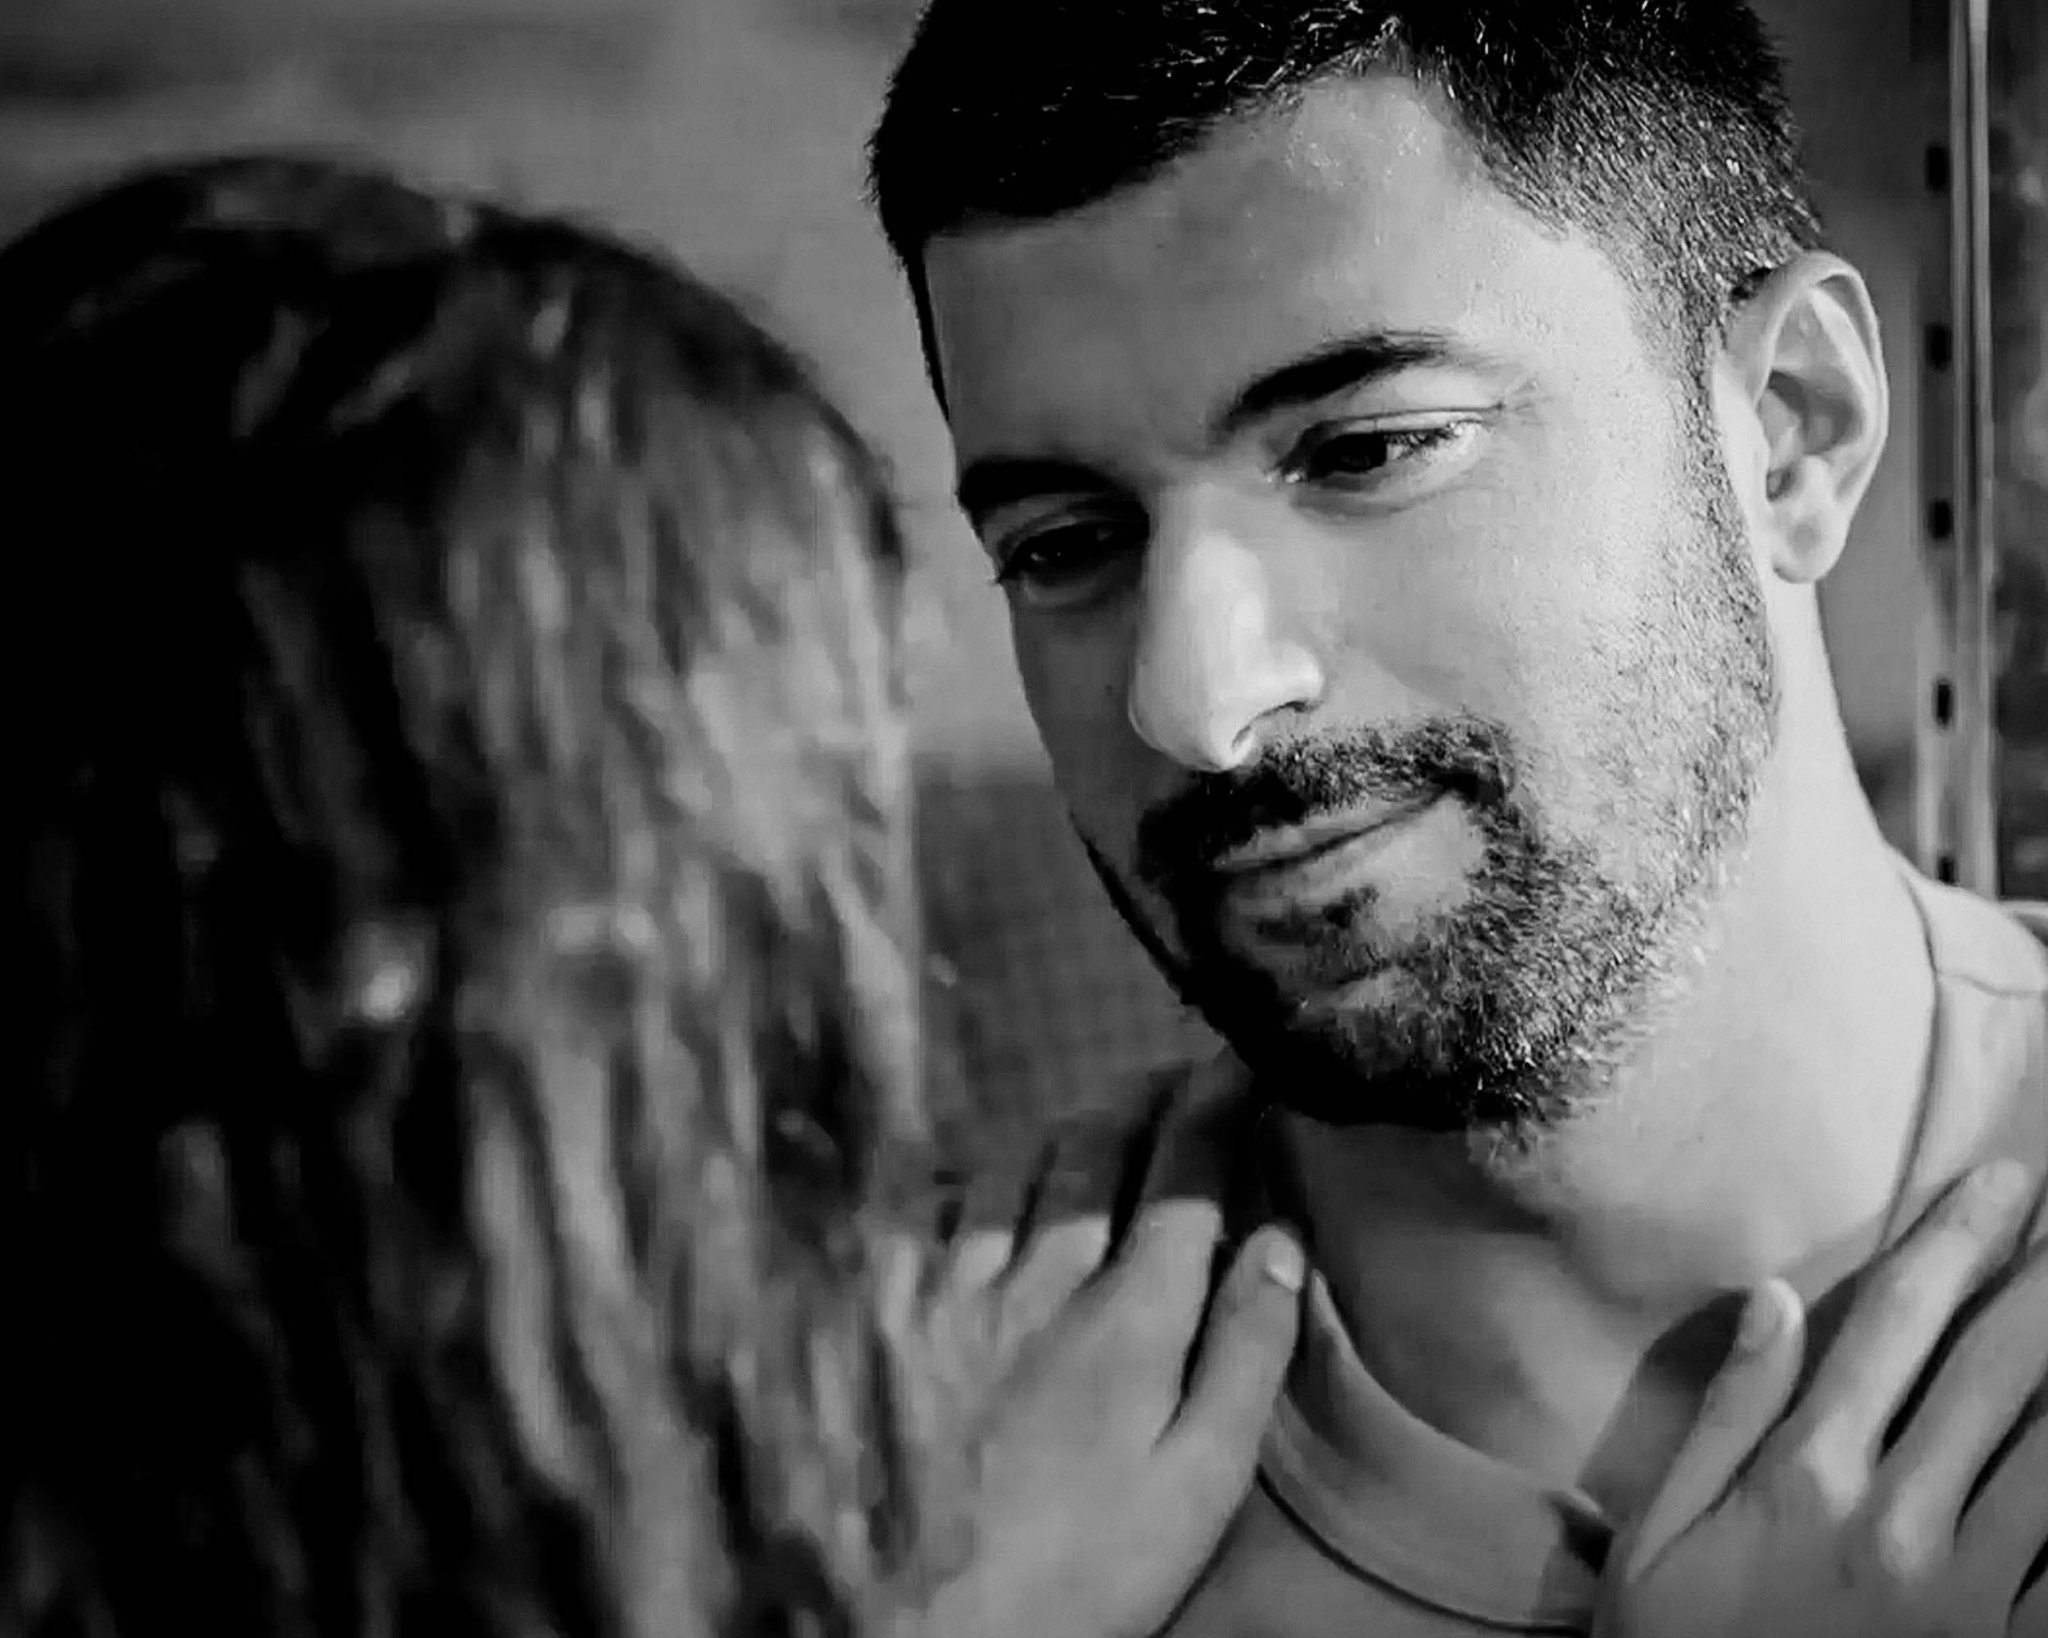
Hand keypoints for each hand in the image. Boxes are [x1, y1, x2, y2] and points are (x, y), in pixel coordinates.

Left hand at [878, 1070, 1303, 1637]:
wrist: (917, 1625)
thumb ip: (1244, 1354)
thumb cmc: (1081, 1571)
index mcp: (1128, 1319)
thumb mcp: (1197, 1485)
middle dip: (1144, 1096)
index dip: (1216, 1107)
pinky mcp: (887, 1320)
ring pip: (1014, 1169)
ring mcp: (953, 1293)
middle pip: (1097, 1151)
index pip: (1185, 1178)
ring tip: (1095, 1112)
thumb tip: (1282, 1240)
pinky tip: (982, 1181)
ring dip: (1064, 1127)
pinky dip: (970, 1181)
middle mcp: (1039, 1280)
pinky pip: (930, 1214)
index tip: (1240, 1060)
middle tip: (1176, 1070)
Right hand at [1595, 1159, 2047, 1637]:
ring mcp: (1973, 1596)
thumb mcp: (1662, 1538)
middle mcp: (1901, 1521)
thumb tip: (1775, 1299)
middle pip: (1999, 1374)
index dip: (1957, 1243)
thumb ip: (1727, 1416)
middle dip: (2047, 1281)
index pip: (1899, 1328)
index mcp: (1808, 1479)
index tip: (2004, 1182)